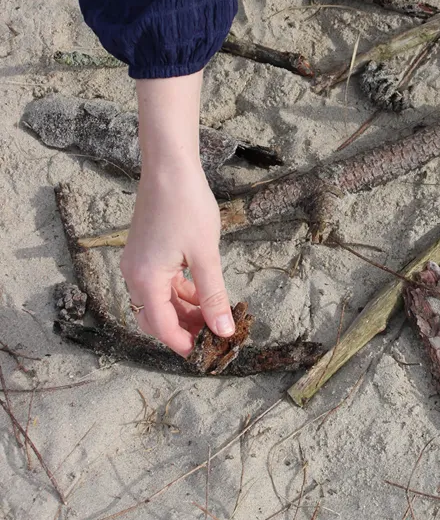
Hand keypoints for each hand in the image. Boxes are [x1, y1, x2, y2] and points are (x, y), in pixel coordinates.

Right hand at [120, 72, 233, 355]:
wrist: (169, 167)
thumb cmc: (187, 206)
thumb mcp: (206, 255)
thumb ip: (214, 296)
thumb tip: (224, 330)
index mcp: (145, 280)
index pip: (162, 327)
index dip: (185, 343)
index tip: (208, 352)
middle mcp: (134, 275)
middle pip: (156, 317)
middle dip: (184, 329)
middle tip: (214, 333)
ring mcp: (137, 263)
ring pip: (158, 301)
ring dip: (183, 310)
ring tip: (213, 312)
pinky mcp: (144, 252)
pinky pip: (159, 283)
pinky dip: (178, 292)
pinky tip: (201, 290)